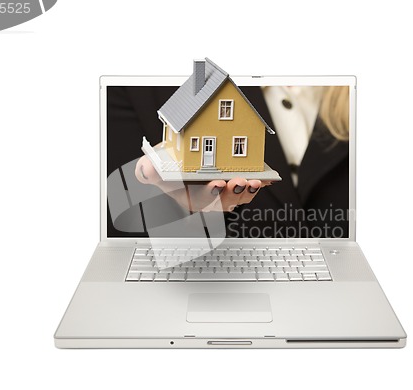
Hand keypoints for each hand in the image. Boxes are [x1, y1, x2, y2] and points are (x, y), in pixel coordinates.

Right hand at [135, 154, 270, 211]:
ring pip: (236, 199)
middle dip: (232, 194)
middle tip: (239, 182)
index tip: (216, 184)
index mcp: (188, 198)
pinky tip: (265, 179)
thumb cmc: (165, 168)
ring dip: (246, 192)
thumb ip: (149, 170)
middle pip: (221, 203)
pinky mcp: (232, 188)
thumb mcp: (151, 167)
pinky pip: (245, 191)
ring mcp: (220, 196)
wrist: (176, 164)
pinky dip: (255, 186)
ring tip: (255, 181)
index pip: (199, 201)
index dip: (209, 194)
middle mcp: (206, 201)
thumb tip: (147, 169)